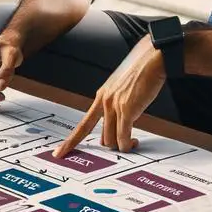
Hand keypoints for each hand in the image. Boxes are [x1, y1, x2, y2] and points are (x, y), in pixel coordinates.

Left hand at [54, 35, 165, 155]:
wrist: (152, 59)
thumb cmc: (142, 71)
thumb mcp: (122, 87)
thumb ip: (117, 102)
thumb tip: (120, 119)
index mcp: (101, 96)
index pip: (82, 125)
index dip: (70, 141)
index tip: (60, 152)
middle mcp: (104, 101)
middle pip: (102, 136)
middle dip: (113, 143)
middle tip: (126, 142)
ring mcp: (113, 106)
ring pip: (111, 140)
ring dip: (122, 145)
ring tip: (133, 141)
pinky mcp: (126, 109)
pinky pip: (123, 137)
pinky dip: (127, 144)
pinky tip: (134, 142)